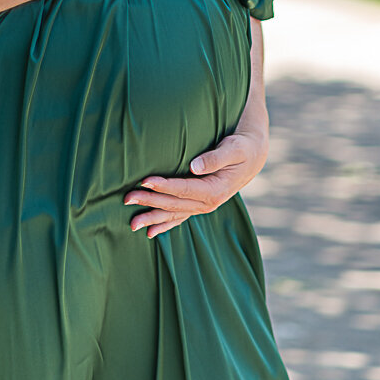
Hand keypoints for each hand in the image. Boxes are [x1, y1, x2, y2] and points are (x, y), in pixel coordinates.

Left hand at [123, 121, 268, 237]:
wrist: (253, 156)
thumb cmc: (242, 148)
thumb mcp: (234, 149)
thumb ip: (215, 157)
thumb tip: (194, 166)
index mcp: (215, 190)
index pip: (184, 189)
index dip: (164, 185)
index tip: (144, 179)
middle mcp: (208, 202)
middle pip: (174, 204)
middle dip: (150, 201)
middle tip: (127, 198)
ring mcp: (204, 206)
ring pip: (174, 214)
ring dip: (152, 217)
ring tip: (131, 223)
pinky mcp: (200, 204)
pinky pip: (180, 217)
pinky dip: (165, 224)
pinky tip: (150, 231)